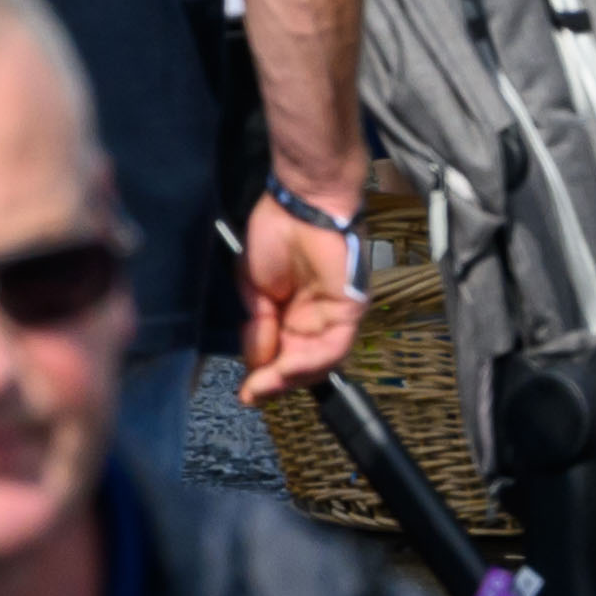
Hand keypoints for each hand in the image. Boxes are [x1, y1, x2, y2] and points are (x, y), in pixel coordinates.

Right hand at [237, 195, 371, 398]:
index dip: (263, 376)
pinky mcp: (349, 310)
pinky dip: (311, 362)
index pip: (281, 356)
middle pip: (301, 366)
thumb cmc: (275, 233)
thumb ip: (257, 326)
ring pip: (319, 363)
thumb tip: (257, 361)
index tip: (245, 392)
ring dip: (292, 378)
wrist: (298, 203)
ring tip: (266, 384)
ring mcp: (334, 317)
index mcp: (291, 314)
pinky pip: (334, 346)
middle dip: (276, 383)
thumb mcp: (252, 287)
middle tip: (253, 392)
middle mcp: (314, 321)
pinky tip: (287, 367)